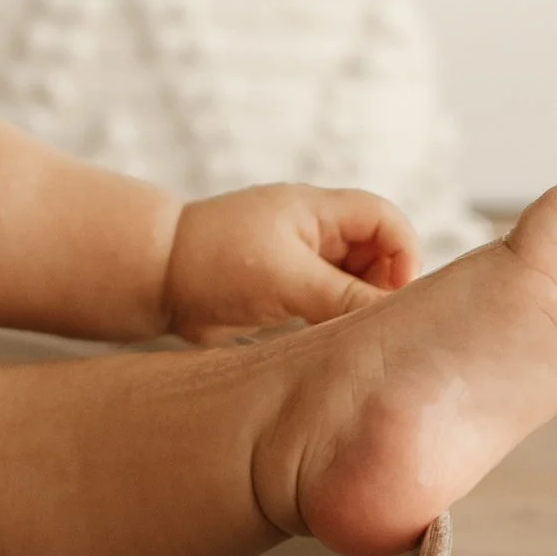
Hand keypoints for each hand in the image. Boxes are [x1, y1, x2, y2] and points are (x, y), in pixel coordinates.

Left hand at [162, 182, 420, 343]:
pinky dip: (333, 322)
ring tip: (349, 339)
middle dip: (382, 287)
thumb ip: (347, 298)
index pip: (386, 220)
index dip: (403, 254)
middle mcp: (312, 231)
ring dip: (356, 309)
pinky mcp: (281, 290)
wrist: (153, 280)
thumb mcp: (290, 280)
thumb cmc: (217, 264)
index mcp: (317, 210)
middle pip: (375, 254)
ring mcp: (296, 260)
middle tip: (375, 328)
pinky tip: (327, 345)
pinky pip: (325, 303)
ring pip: (351, 282)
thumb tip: (395, 321)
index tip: (394, 297)